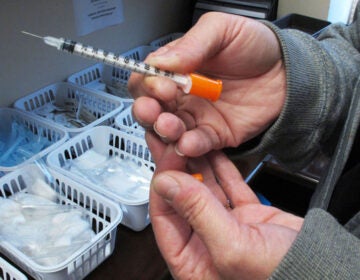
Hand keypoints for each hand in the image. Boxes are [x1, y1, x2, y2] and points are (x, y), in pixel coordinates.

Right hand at [129, 12, 285, 156]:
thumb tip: (161, 62)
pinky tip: (188, 143)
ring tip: (170, 126)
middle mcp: (182, 95)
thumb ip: (192, 44)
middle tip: (154, 110)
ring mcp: (196, 117)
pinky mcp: (213, 135)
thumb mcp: (222, 30)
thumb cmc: (255, 46)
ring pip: (168, 130)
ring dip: (164, 131)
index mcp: (177, 69)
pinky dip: (189, 147)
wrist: (288, 72)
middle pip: (151, 108)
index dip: (147, 84)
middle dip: (147, 112)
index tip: (162, 85)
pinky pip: (196, 145)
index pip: (147, 79)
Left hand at [147, 132, 302, 279]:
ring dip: (197, 164)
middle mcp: (203, 241)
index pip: (165, 215)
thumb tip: (166, 183)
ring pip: (203, 189)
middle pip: (181, 198)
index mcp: (190, 259)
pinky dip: (221, 167)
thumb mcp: (231, 245)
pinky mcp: (243, 213)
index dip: (164, 183)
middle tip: (172, 139)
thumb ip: (197, 212)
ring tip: (188, 138)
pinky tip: (212, 150)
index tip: (167, 157)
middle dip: (176, 167)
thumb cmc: (278, 275)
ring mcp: (223, 225)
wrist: (321, 270)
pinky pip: (227, 186)